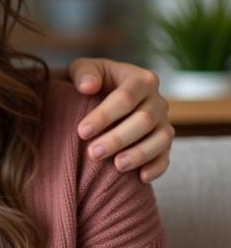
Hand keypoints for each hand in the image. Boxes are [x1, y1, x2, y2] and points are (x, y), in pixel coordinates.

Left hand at [68, 58, 173, 182]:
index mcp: (140, 79)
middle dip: (118, 138)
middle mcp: (157, 100)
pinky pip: (166, 156)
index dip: (105, 116)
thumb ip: (84, 73)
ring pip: (160, 139)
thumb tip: (88, 86)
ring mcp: (163, 122)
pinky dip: (157, 167)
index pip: (125, 97)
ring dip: (139, 154)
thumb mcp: (82, 70)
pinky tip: (141, 178)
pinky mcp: (163, 142)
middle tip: (93, 153)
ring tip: (117, 166)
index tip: (81, 132)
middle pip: (144, 120)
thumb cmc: (89, 83)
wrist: (100, 96)